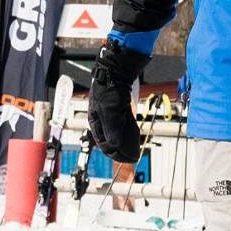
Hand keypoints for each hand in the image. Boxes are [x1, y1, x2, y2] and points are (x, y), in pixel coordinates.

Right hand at [87, 41, 149, 161]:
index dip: (116, 154)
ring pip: (118, 132)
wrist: (115, 71)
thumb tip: (114, 147)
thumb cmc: (109, 89)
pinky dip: (128, 131)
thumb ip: (112, 130)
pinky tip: (135, 135)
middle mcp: (101, 119)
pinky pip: (123, 124)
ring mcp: (110, 113)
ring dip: (126, 141)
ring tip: (136, 149)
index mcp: (95, 122)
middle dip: (122, 149)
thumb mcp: (110, 112)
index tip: (129, 159)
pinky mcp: (118, 108)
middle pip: (111, 139)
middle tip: (134, 157)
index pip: (104, 144)